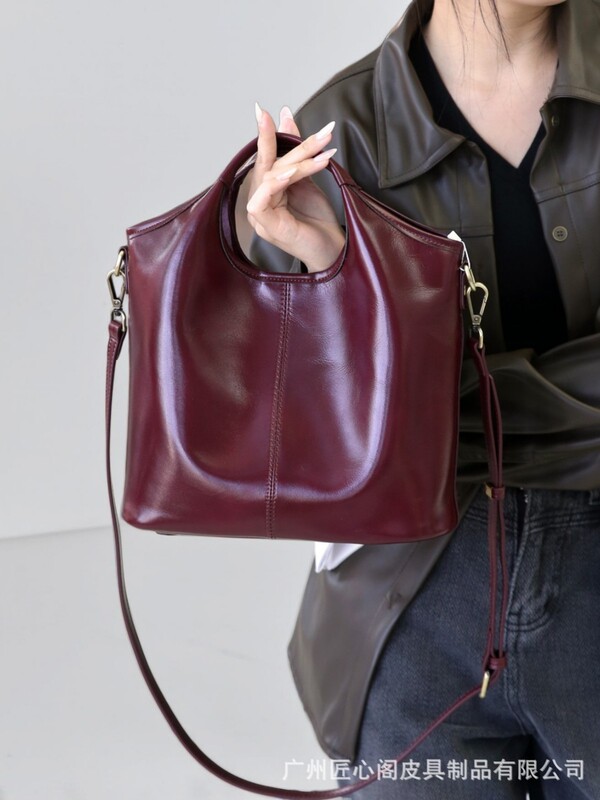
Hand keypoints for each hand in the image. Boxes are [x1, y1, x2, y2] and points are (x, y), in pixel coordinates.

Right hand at [235, 103, 345, 272]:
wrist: (331, 249)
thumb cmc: (317, 218)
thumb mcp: (307, 176)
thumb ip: (296, 150)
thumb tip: (285, 114)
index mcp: (265, 189)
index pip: (265, 157)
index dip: (264, 134)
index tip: (262, 110)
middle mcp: (259, 200)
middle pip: (270, 165)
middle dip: (295, 145)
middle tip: (322, 134)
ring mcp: (260, 216)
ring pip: (270, 179)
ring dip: (299, 163)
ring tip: (324, 156)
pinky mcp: (266, 227)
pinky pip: (260, 201)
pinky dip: (274, 185)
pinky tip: (291, 174)